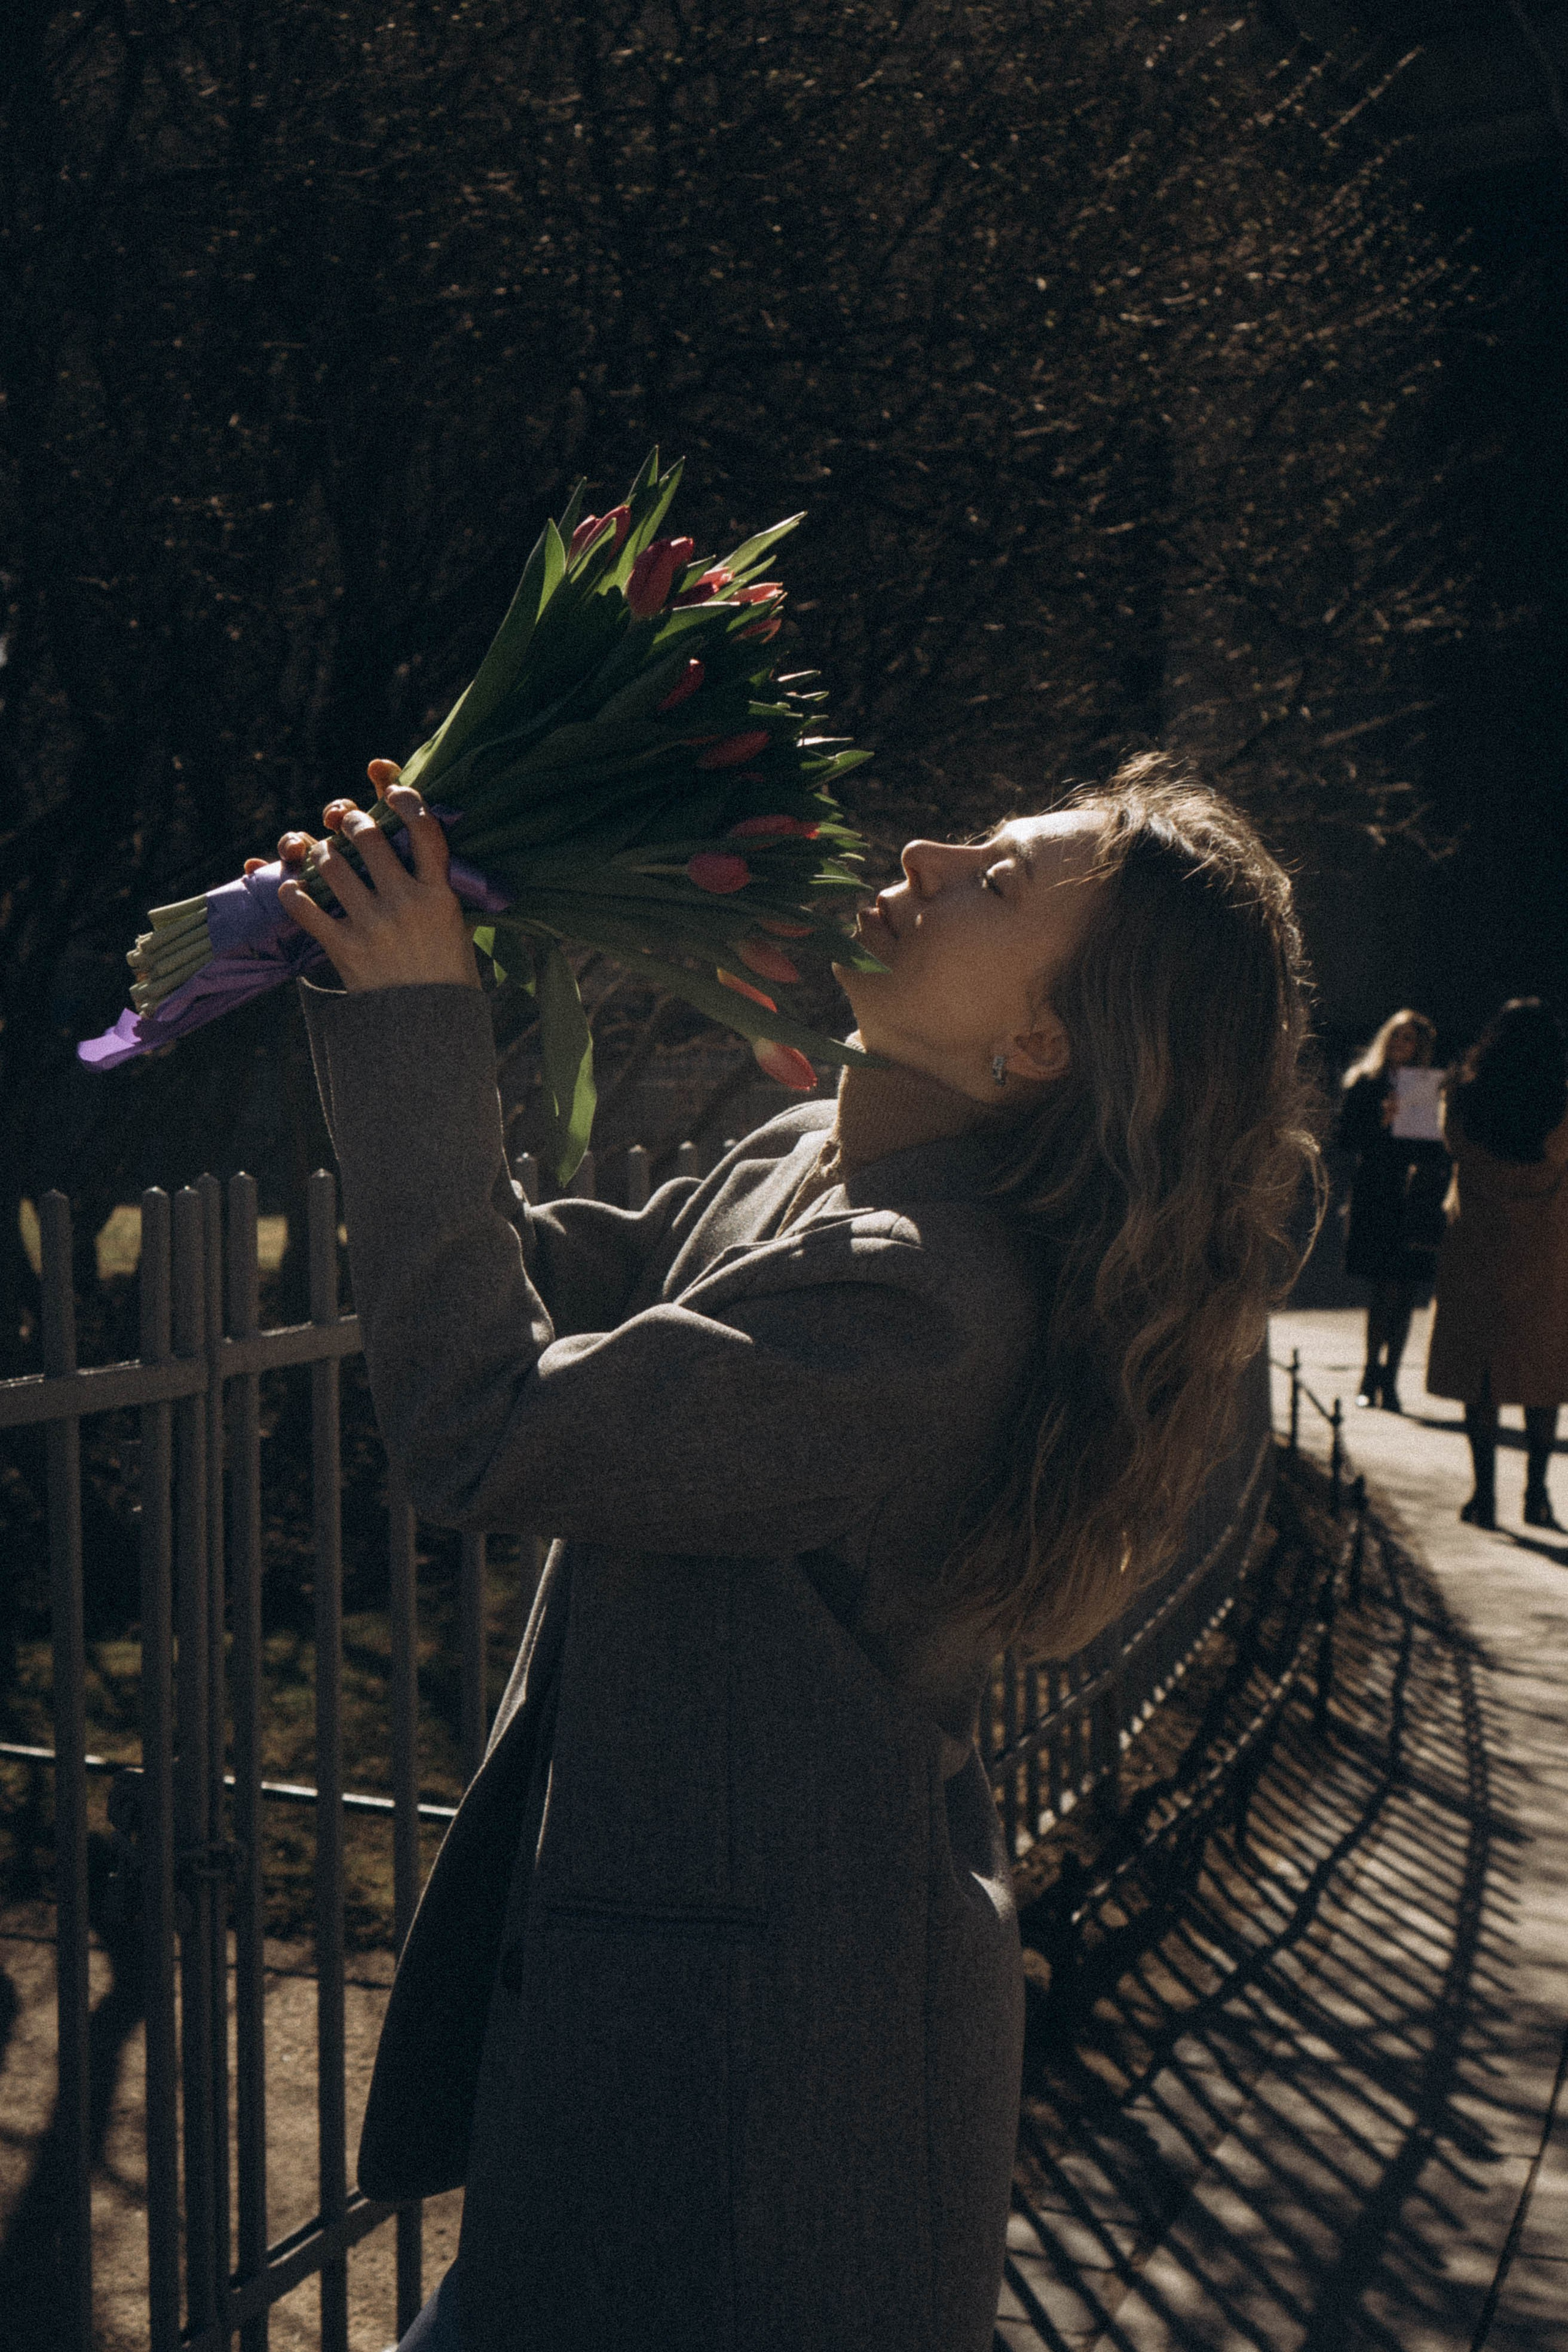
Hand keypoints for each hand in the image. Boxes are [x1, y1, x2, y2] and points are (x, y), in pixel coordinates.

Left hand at [258, 759, 480, 993]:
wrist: (429, 1029)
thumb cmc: (446, 976)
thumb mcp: (457, 927)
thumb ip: (441, 889)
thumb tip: (429, 848)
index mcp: (440, 894)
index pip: (425, 829)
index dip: (406, 798)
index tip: (392, 790)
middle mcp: (406, 902)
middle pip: (370, 837)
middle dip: (351, 821)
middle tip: (344, 822)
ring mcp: (374, 924)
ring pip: (332, 864)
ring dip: (320, 853)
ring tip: (321, 856)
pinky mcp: (345, 948)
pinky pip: (306, 907)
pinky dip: (294, 893)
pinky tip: (294, 889)